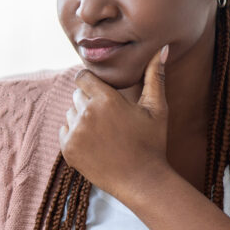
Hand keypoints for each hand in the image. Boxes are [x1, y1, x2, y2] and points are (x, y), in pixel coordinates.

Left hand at [59, 45, 170, 202]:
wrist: (142, 181)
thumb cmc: (152, 142)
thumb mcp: (157, 108)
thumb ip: (155, 75)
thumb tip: (164, 48)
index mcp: (105, 99)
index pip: (83, 77)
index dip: (92, 83)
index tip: (102, 92)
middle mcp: (86, 113)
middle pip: (77, 95)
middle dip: (90, 101)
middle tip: (109, 117)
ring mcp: (74, 133)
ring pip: (70, 113)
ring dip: (82, 118)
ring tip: (105, 132)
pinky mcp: (68, 150)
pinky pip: (65, 131)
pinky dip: (76, 135)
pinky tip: (96, 144)